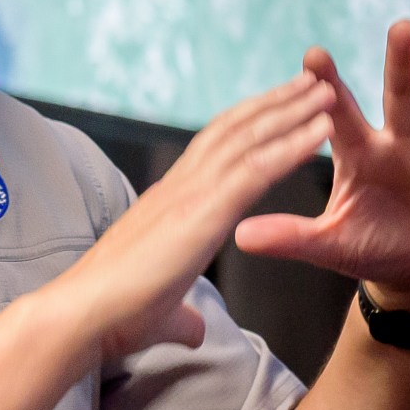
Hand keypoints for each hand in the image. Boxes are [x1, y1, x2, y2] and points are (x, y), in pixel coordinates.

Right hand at [49, 71, 336, 361]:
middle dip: (272, 103)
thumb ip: (182, 316)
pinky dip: (291, 146)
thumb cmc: (111, 316)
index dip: (246, 125)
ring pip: (247, 140)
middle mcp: (177, 187)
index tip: (276, 106)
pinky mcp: (201, 213)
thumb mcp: (159, 313)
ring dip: (290, 111)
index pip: (211, 150)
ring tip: (325, 88)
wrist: (83, 314)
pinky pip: (256, 171)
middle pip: (231, 131)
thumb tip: (194, 330)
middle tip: (309, 79)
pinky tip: (322, 130)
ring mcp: (188, 195)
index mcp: (167, 202)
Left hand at [234, 22, 409, 312]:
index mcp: (360, 152)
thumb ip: (292, 236)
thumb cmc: (371, 248)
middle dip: (400, 62)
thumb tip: (239, 235)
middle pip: (400, 95)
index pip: (339, 113)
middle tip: (400, 26)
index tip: (311, 54)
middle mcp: (401, 141)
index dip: (327, 86)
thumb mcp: (331, 244)